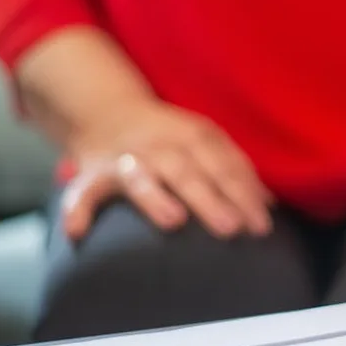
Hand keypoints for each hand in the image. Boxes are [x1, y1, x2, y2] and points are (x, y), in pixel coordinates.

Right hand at [62, 100, 272, 239]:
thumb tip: (270, 206)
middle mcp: (160, 145)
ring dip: (155, 197)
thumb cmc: (169, 139)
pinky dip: (77, 209)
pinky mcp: (94, 173)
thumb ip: (235, 171)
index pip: (223, 165)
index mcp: (193, 137)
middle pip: (187, 171)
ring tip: (173, 222)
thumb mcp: (205, 144)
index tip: (262, 226)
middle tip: (231, 228)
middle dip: (210, 198)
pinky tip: (76, 233)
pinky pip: (83, 191)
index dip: (244, 194)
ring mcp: (126, 159)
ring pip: (140, 177)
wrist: (108, 113)